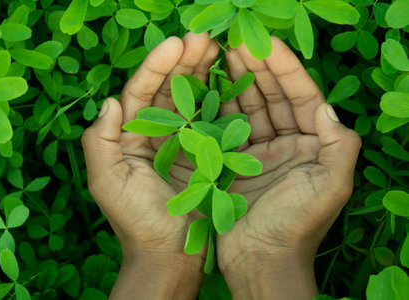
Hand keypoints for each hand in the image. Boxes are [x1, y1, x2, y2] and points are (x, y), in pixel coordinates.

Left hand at [81, 32, 218, 299]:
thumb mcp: (108, 183)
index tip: (177, 43)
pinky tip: (229, 82)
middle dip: (183, 62)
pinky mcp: (204, 155)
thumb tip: (110, 101)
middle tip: (204, 38)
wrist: (171, 257)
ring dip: (201, 74)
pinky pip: (210, 121)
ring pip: (189, 101)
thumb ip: (100, 141)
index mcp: (127, 137)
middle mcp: (153, 136)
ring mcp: (180, 144)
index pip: (140, 93)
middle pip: (166, 90)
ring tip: (217, 49)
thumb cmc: (138, 223)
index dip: (157, 66)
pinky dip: (218, 101)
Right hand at [217, 38, 360, 298]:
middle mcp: (289, 144)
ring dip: (237, 82)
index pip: (302, 96)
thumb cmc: (296, 226)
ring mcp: (259, 152)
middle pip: (273, 97)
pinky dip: (219, 108)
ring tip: (220, 55)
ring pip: (249, 108)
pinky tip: (208, 87)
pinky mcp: (234, 163)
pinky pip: (228, 128)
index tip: (264, 43)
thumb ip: (338, 145)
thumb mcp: (331, 186)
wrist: (260, 260)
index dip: (285, 68)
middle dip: (257, 68)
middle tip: (236, 41)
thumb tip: (326, 107)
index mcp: (314, 145)